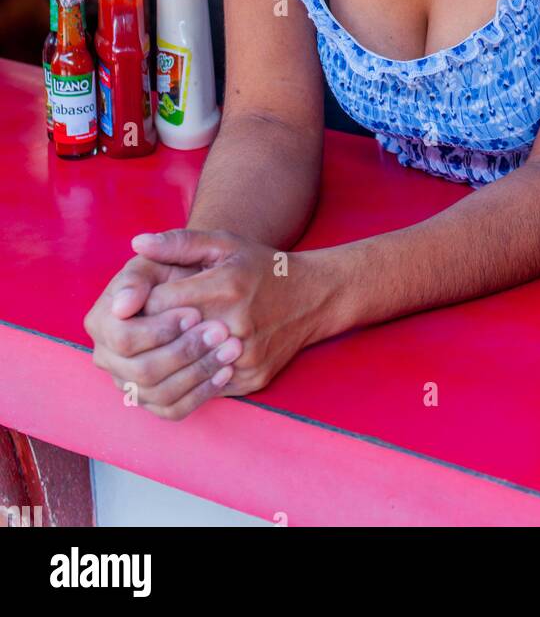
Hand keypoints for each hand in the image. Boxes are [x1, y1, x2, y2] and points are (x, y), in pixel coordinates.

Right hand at [84, 254, 241, 420]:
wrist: (194, 288)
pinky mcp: (151, 400)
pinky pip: (173, 409)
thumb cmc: (177, 270)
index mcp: (102, 320)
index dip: (160, 329)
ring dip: (198, 373)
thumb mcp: (167, 257)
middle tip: (221, 332)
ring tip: (231, 350)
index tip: (195, 313)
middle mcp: (107, 355)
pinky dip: (200, 393)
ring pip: (158, 393)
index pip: (123, 337)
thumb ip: (147, 267)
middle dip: (184, 351)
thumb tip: (123, 304)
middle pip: (141, 370)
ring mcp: (127, 381)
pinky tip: (225, 372)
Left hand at [132, 229, 337, 417]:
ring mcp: (245, 356)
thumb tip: (137, 243)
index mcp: (225, 286)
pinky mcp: (253, 379)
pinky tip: (186, 365)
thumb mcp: (224, 244)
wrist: (312, 297)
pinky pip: (207, 388)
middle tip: (140, 331)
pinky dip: (192, 378)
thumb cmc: (261, 267)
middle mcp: (236, 324)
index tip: (139, 303)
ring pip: (184, 372)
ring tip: (156, 350)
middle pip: (168, 342)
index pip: (158, 304)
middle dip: (149, 335)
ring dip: (166, 362)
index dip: (142, 304)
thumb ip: (179, 242)